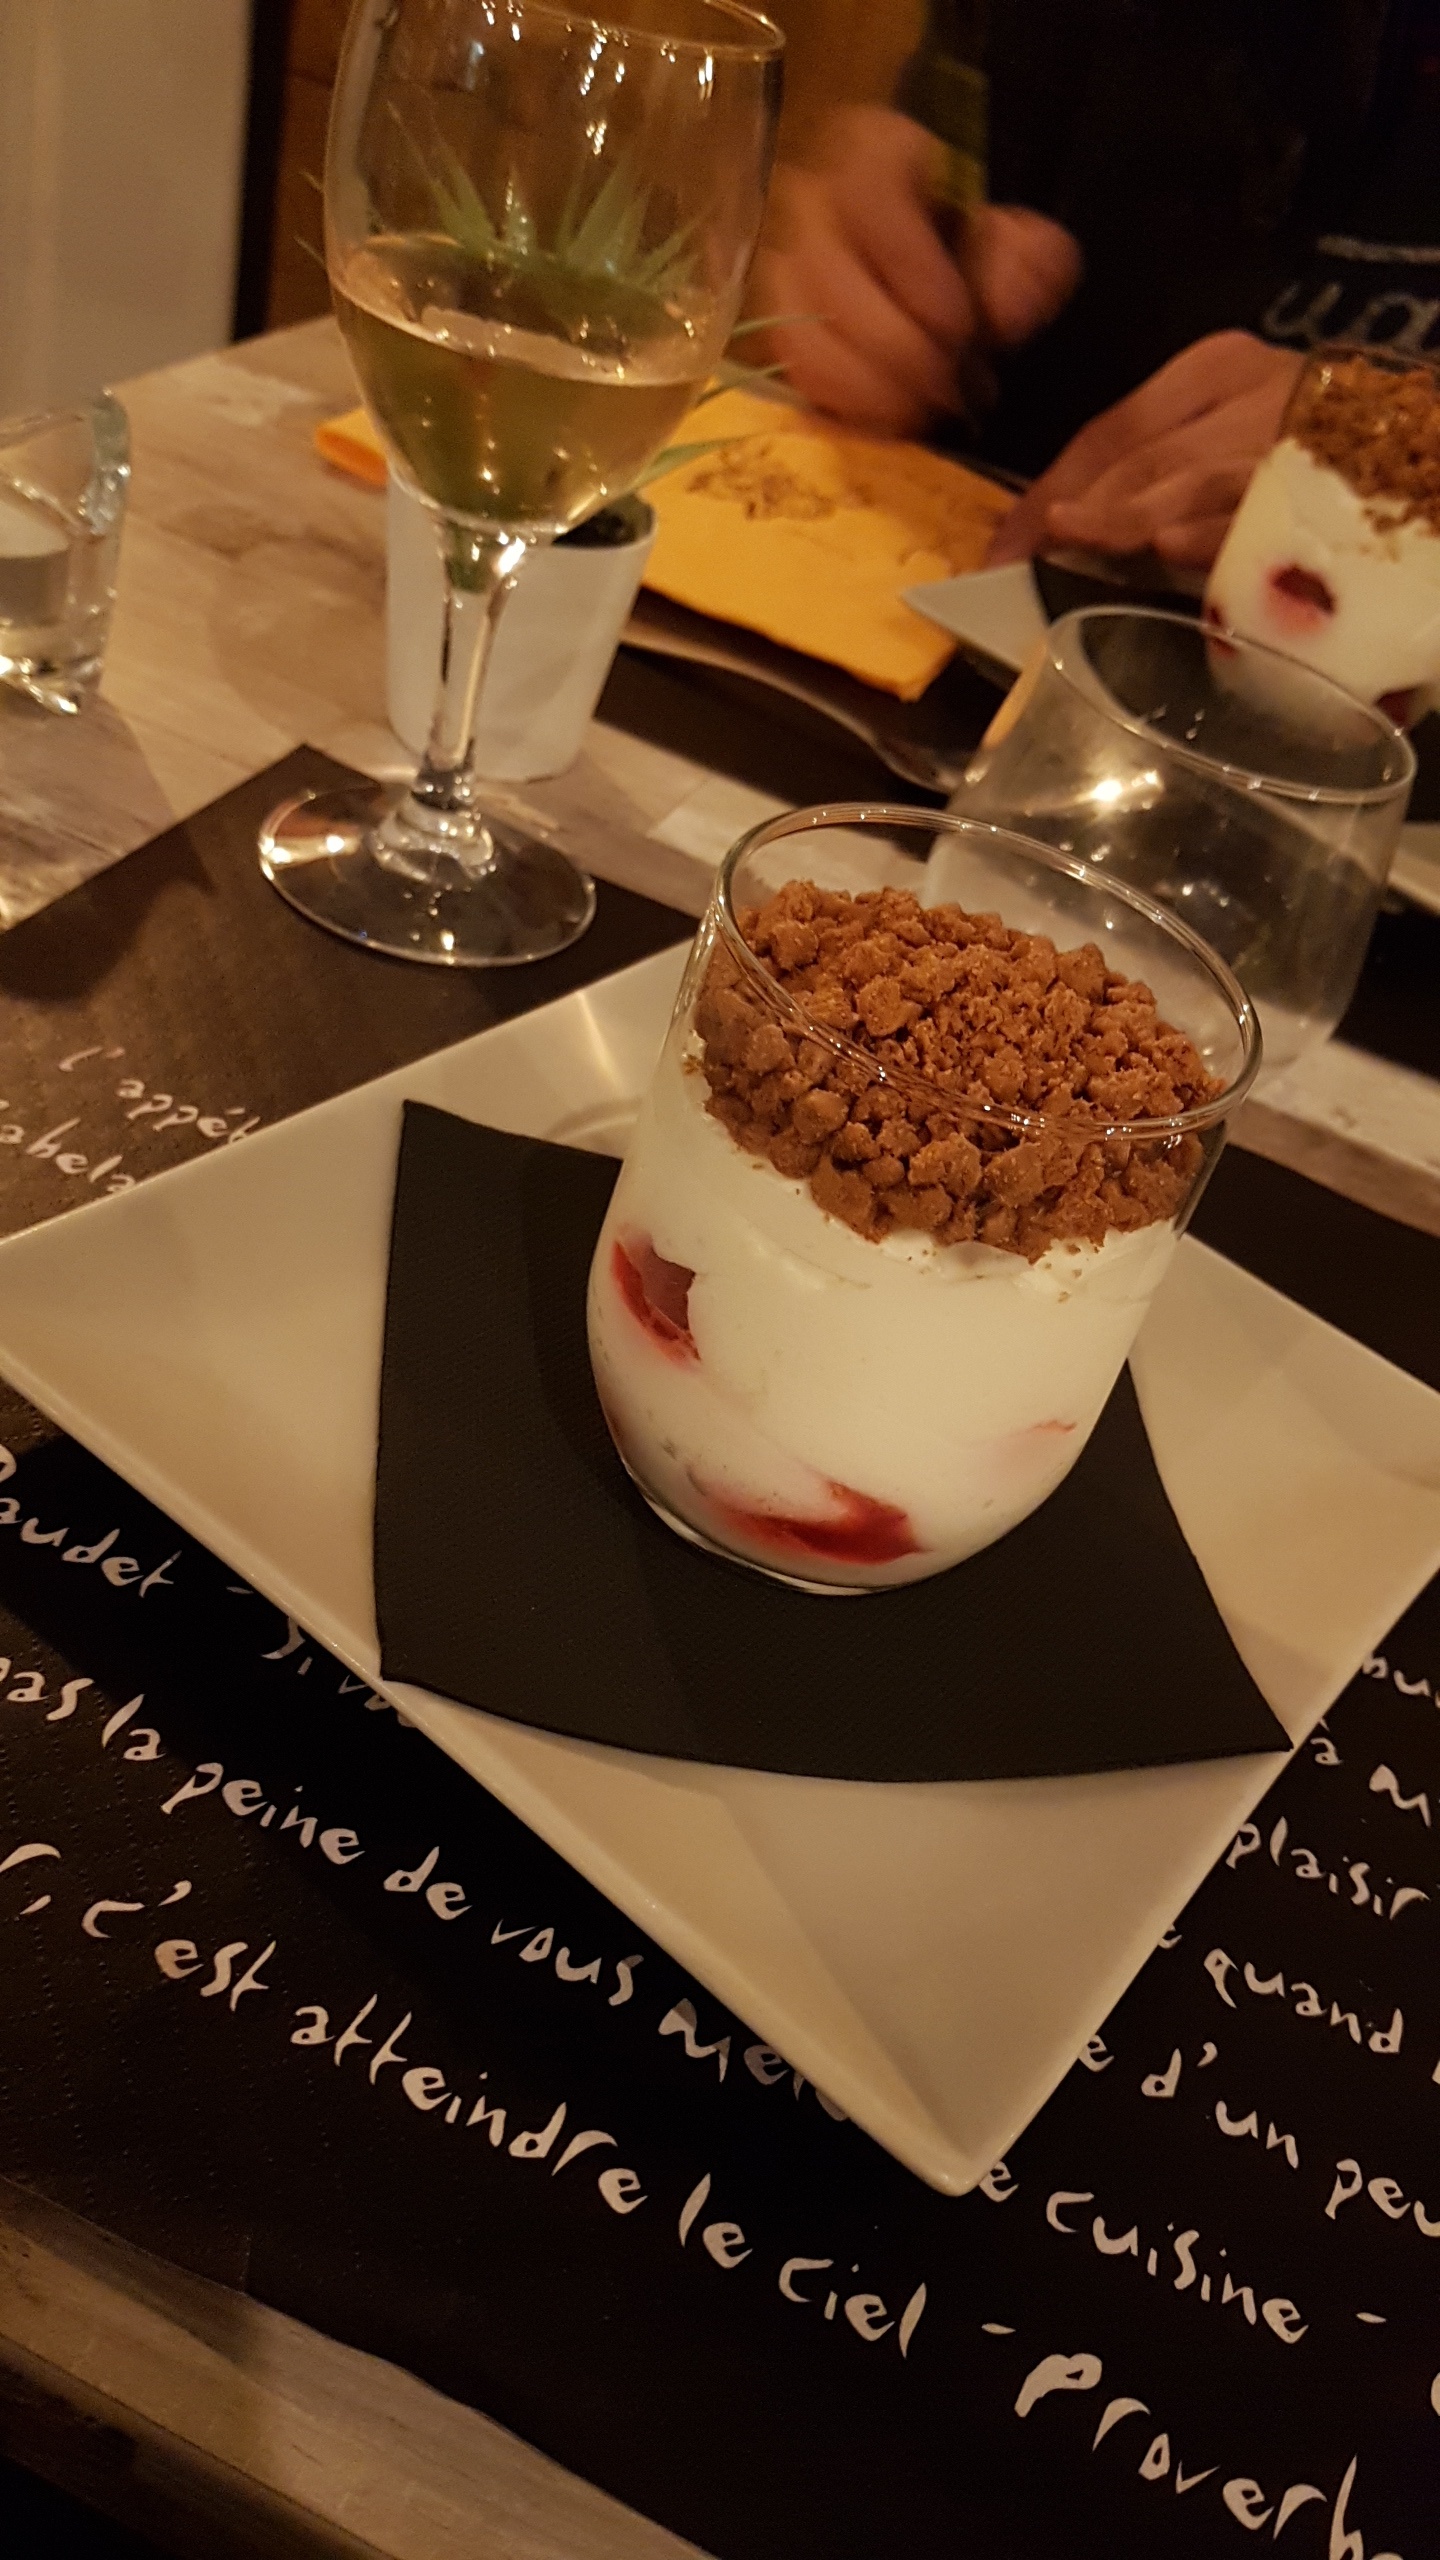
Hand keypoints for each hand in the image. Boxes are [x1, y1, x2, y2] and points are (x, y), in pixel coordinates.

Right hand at [750, 107, 1080, 438]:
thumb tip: (1007, 310)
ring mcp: (784, 272)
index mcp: (872, 155)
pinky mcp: (779, 335)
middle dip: (896, 350)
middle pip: (830, 280)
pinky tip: (892, 422)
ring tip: (925, 412)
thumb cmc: (977, 252)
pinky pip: (797, 379)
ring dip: (869, 392)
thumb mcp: (1020, 243)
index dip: (913, 270)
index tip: (959, 327)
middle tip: (949, 389)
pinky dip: (846, 411)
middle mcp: (811, 206)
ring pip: (804, 338)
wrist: (940, 275)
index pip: (871, 201)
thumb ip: (1030, 266)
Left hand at [987, 332, 1302, 569]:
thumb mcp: (1222, 439)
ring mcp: (1289, 427)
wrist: (1420, 442)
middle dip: (1076, 511)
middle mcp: (1248, 384)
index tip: (1002, 545)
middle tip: (1019, 562)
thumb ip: (1155, 473)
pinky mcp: (1328, 471)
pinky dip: (1214, 530)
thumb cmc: (1309, 450)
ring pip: (1193, 474)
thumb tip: (1067, 526)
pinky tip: (1171, 548)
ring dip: (1128, 516)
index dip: (1049, 487)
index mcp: (1214, 368)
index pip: (1111, 429)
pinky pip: (1259, 507)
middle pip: (1140, 452)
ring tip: (1073, 540)